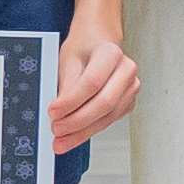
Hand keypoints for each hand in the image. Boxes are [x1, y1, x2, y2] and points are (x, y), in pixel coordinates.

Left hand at [51, 20, 139, 152]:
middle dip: (78, 121)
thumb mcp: (68, 60)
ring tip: (62, 140)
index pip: (92, 82)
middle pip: (104, 102)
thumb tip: (58, 113)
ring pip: (108, 116)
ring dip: (83, 131)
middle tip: (56, 130)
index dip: (72, 101)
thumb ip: (66, 85)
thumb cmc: (84, 48)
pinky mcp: (128, 102)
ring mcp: (131, 88)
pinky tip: (75, 136)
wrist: (99, 42)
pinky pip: (109, 121)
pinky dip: (90, 130)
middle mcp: (127, 70)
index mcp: (111, 53)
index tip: (52, 112)